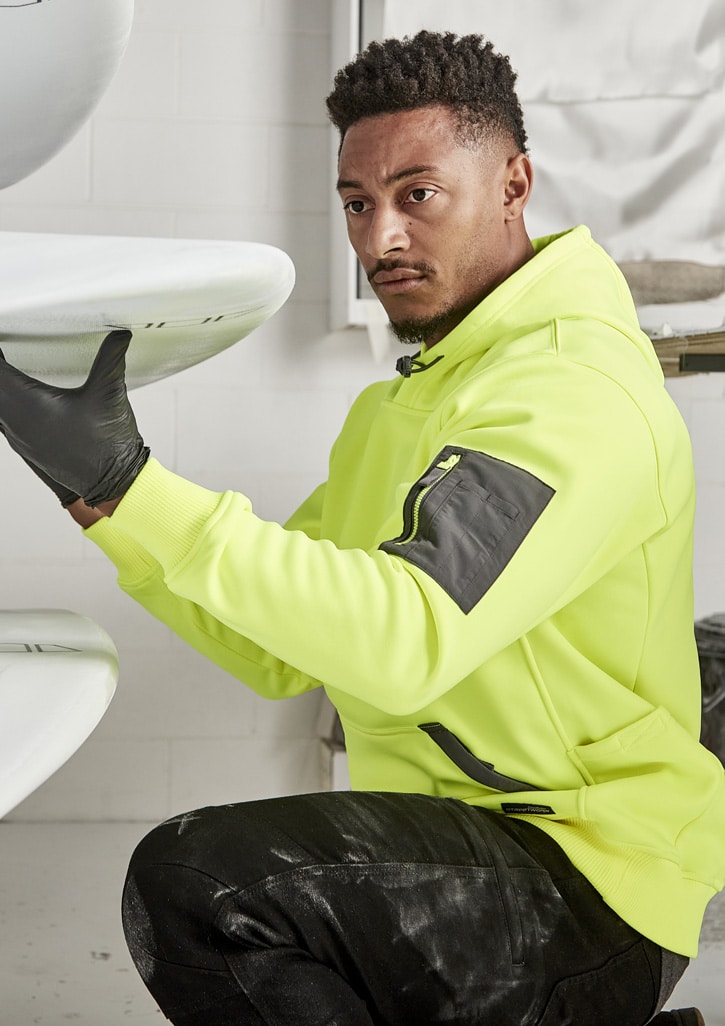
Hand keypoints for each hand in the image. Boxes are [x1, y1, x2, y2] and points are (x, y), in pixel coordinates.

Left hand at [0, 330, 148, 506]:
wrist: (113, 484)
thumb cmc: (108, 448)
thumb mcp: (109, 394)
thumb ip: (111, 360)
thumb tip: (118, 337)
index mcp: (29, 406)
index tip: (4, 337)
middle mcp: (17, 423)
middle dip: (0, 368)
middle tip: (6, 351)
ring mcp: (19, 437)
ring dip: (1, 387)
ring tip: (7, 369)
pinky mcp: (26, 445)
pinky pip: (2, 419)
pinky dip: (5, 402)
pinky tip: (15, 395)